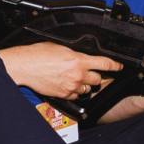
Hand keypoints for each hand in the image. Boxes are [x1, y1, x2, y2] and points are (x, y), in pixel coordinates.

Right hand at [0, 42, 119, 100]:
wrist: (25, 66)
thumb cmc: (38, 54)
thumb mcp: (60, 47)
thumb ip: (75, 53)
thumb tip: (82, 55)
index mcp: (79, 60)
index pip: (105, 64)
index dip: (115, 65)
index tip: (119, 66)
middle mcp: (77, 74)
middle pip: (97, 79)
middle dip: (95, 76)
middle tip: (88, 72)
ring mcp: (71, 86)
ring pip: (87, 88)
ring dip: (84, 84)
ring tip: (74, 78)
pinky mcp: (64, 95)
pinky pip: (76, 95)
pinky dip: (74, 91)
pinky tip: (67, 84)